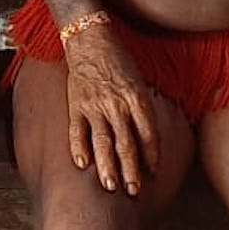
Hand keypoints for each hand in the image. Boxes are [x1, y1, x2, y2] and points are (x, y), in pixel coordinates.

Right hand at [63, 30, 160, 195]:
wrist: (90, 38)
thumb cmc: (118, 58)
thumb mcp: (139, 79)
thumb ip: (142, 106)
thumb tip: (145, 133)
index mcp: (136, 98)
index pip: (148, 134)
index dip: (151, 156)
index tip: (152, 173)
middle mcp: (117, 105)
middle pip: (127, 144)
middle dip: (131, 170)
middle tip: (133, 190)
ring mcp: (95, 106)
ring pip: (103, 142)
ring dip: (107, 166)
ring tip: (110, 186)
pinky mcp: (76, 105)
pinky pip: (77, 131)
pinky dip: (79, 148)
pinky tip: (82, 165)